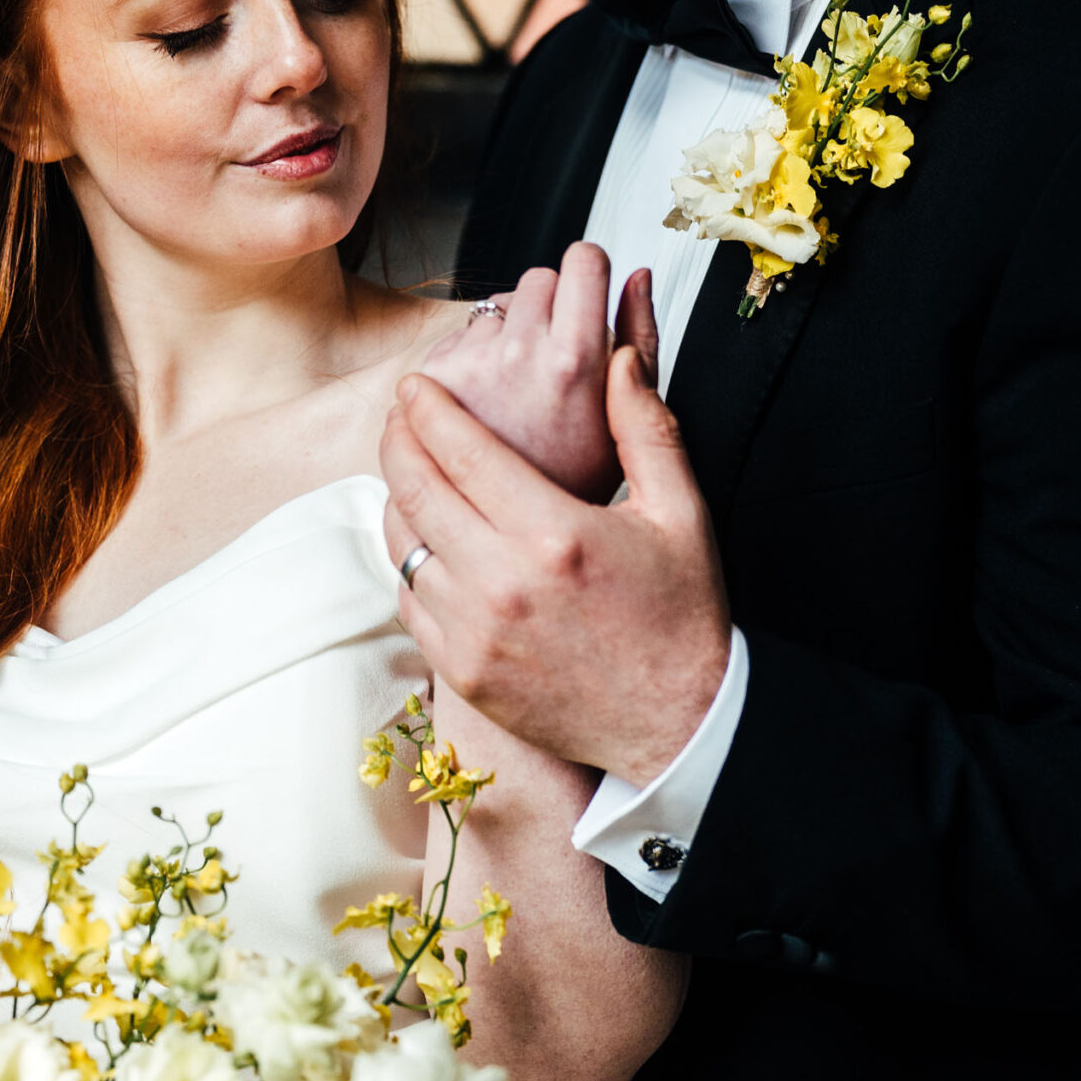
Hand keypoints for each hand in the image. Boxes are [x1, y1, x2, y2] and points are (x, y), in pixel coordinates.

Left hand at [383, 273, 730, 784]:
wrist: (680, 723)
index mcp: (555, 533)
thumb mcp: (681, 512)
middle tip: (399, 417)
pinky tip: (429, 543)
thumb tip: (621, 358)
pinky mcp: (463, 673)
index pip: (461, 449)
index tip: (413, 385)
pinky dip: (411, 565)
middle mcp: (503, 583)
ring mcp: (475, 633)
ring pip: (403, 546)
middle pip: (415, 489)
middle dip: (397, 441)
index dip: (427, 409)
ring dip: (398, 501)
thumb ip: (645, 427)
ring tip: (410, 473)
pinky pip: (410, 603)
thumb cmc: (683, 614)